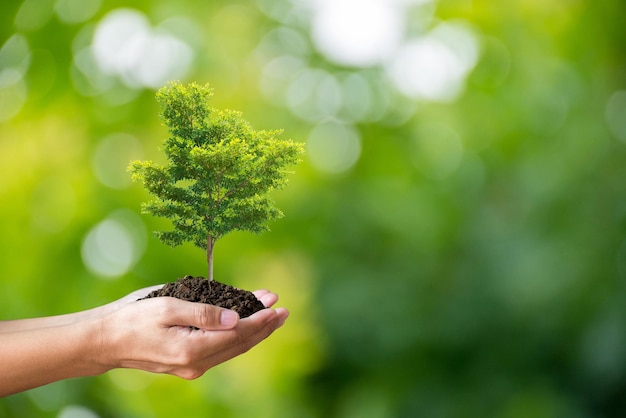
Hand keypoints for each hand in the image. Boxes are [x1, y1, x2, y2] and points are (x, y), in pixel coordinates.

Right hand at [96, 290, 288, 379]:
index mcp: (192, 350)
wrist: (106, 341)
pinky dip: (236, 336)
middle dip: (263, 327)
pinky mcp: (187, 362)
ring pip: (232, 349)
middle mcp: (196, 364)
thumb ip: (203, 313)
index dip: (260, 320)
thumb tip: (234, 318)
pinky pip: (220, 349)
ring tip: (271, 316)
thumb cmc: (133, 319)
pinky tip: (244, 324)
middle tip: (282, 310)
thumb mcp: (167, 307)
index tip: (277, 307)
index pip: (237, 334)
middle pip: (239, 344)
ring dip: (253, 331)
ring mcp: (192, 366)